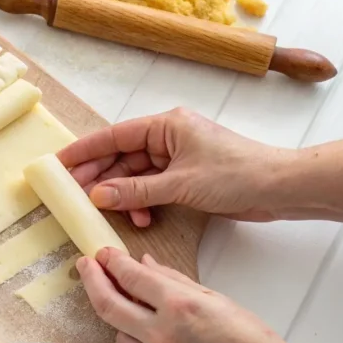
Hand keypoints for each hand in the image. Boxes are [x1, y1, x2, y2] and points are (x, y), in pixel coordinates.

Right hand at [58, 107, 289, 226]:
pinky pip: (153, 187)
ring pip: (136, 174)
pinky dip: (143, 201)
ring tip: (111, 212)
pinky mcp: (187, 177)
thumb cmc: (238, 175)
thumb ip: (136, 191)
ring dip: (123, 194)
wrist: (281, 188)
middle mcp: (169, 137)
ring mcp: (178, 157)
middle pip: (122, 156)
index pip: (115, 136)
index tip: (60, 163)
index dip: (85, 150)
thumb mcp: (180, 185)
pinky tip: (141, 217)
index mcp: (166, 126)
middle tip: (74, 194)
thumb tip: (99, 195)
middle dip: (100, 176)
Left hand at [77, 249, 342, 342]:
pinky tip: (147, 332)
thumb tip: (146, 263)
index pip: (131, 275)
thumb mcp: (216, 299)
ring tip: (123, 300)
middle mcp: (163, 332)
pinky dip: (136, 340)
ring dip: (116, 313)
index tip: (102, 253)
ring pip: (118, 331)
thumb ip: (175, 281)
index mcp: (181, 304)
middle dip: (91, 279)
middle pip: (108, 302)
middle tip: (85, 266)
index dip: (111, 261)